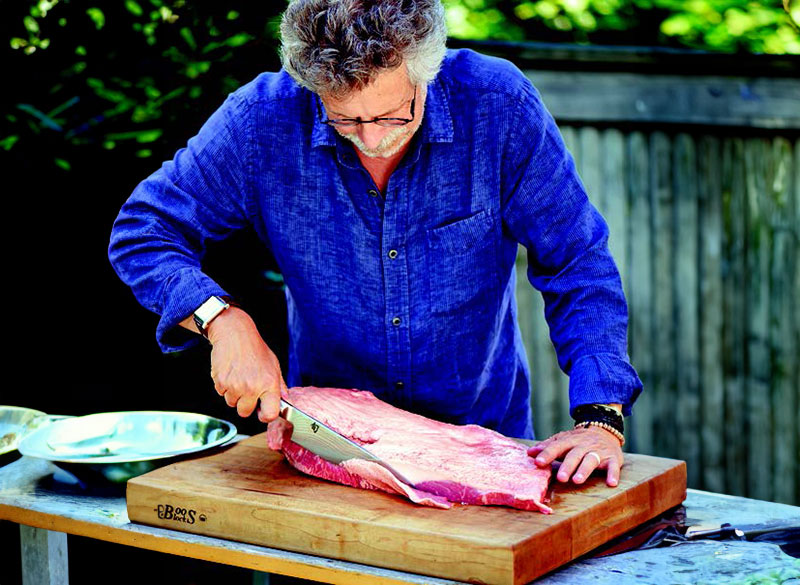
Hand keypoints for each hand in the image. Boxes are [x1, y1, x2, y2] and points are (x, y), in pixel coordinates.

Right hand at [207, 307, 287, 422]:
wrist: (234, 333)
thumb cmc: (255, 348)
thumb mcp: (274, 364)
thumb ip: (279, 385)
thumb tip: (285, 400)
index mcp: (269, 383)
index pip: (270, 414)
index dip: (265, 415)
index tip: (262, 411)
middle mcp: (253, 387)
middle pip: (245, 412)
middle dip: (245, 404)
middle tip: (247, 388)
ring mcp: (236, 385)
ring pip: (231, 403)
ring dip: (233, 394)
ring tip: (238, 377)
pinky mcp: (221, 381)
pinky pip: (221, 393)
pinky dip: (224, 386)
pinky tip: (230, 373)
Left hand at [528, 426, 623, 486]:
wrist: (604, 430)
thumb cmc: (578, 440)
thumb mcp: (562, 440)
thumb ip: (547, 447)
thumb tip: (529, 453)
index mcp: (569, 441)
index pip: (556, 447)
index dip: (547, 454)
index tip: (538, 462)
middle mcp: (583, 446)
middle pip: (574, 455)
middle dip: (567, 466)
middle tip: (560, 478)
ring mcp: (598, 452)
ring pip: (591, 460)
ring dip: (584, 470)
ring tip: (577, 480)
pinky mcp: (612, 458)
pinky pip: (613, 466)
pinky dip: (613, 474)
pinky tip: (611, 483)